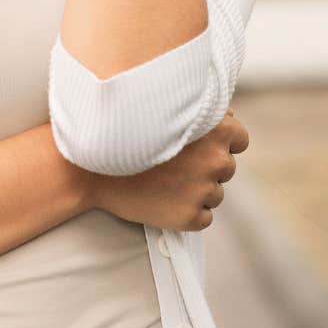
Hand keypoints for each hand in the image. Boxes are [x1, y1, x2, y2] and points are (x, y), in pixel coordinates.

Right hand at [89, 109, 247, 231]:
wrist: (88, 168)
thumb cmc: (123, 134)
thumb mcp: (164, 109)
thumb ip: (199, 111)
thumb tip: (224, 117)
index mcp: (215, 130)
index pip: (239, 138)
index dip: (221, 142)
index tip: (200, 145)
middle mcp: (216, 160)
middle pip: (225, 168)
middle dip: (205, 167)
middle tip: (172, 164)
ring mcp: (204, 190)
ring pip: (214, 194)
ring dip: (195, 191)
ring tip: (162, 182)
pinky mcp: (190, 217)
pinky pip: (202, 217)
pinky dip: (186, 213)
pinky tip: (162, 200)